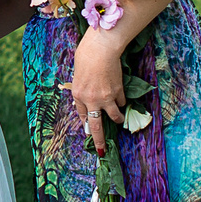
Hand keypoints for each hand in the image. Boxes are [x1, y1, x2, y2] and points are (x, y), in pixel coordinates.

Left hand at [71, 26, 127, 152]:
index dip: (87, 121)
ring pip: (114, 116)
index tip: (90, 128)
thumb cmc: (86, 56)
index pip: (83, 115)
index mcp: (78, 95)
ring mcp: (105, 98)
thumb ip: (83, 88)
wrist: (101, 50)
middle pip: (96, 126)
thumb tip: (89, 96)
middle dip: (99, 141)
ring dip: (117, 119)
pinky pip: (121, 102)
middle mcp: (91, 100)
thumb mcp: (79, 74)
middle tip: (102, 151)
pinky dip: (122, 102)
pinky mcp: (118, 92)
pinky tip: (122, 98)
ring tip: (119, 120)